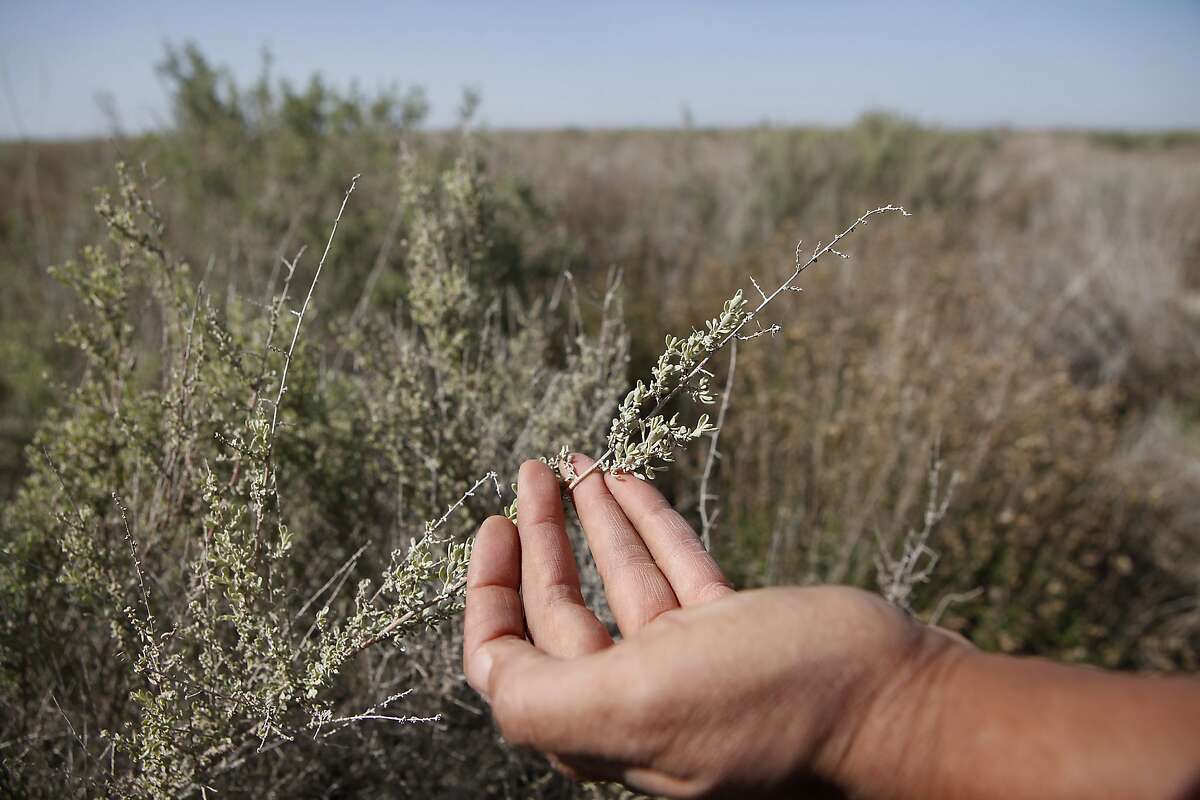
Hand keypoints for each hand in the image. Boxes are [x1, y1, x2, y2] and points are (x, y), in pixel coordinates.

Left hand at [462, 457, 946, 797]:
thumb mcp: (642, 706)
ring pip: (621, 582)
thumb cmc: (775, 704)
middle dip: (541, 539)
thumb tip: (488, 673)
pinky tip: (631, 482)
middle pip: (563, 612)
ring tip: (575, 460)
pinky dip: (651, 525)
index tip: (494, 521)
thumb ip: (547, 700)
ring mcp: (691, 665)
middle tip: (531, 472)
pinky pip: (676, 569)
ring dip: (595, 521)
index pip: (511, 665)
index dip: (489, 594)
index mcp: (603, 726)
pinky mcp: (736, 633)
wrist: (901, 704)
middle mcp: (639, 700)